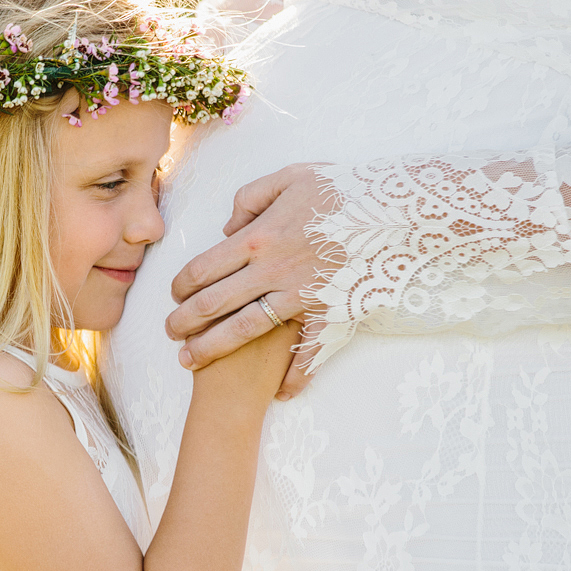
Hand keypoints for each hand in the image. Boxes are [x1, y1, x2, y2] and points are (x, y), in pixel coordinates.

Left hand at [166, 163, 336, 392]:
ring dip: (212, 348)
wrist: (400, 210)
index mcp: (259, 237)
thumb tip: (229, 227)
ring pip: (244, 329)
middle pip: (214, 303)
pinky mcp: (331, 313)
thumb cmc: (345, 189)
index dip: (181, 285)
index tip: (173, 296)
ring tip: (189, 360)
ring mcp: (301, 296)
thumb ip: (250, 198)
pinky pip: (310, 350)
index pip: (205, 267)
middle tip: (170, 333)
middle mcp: (272, 270)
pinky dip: (296, 375)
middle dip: (184, 321)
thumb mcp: (291, 177)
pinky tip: (281, 392)